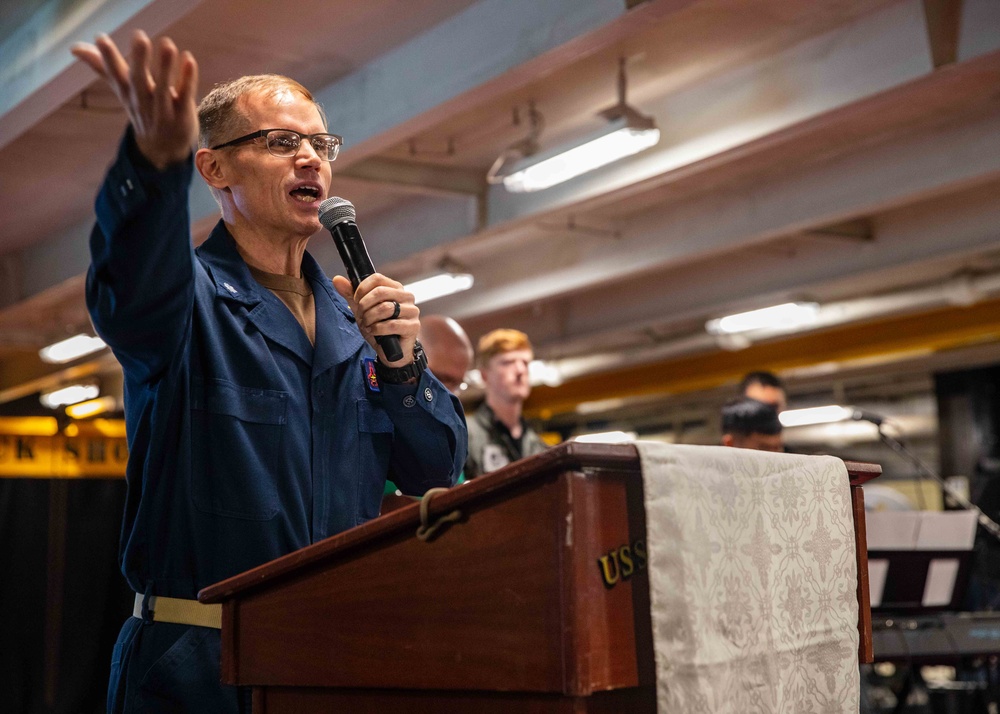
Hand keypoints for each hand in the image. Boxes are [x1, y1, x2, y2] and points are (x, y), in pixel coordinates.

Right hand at [71, 30, 197, 170]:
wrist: (162, 150)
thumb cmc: (142, 110)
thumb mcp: (122, 90)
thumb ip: (101, 67)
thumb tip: (73, 47)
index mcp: (128, 93)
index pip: (116, 75)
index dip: (108, 58)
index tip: (100, 39)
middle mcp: (143, 101)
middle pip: (139, 81)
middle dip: (139, 60)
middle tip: (139, 36)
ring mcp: (163, 109)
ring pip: (163, 89)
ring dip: (165, 67)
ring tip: (168, 44)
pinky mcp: (183, 113)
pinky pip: (185, 95)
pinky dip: (188, 79)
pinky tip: (190, 59)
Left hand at [333, 274, 417, 366]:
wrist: (390, 351)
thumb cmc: (379, 327)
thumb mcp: (362, 310)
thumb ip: (351, 295)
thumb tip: (337, 279)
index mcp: (395, 288)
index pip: (377, 278)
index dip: (362, 289)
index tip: (356, 300)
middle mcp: (406, 297)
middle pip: (380, 292)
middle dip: (364, 306)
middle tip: (361, 316)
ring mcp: (412, 311)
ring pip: (385, 308)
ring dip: (370, 318)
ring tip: (367, 325)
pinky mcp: (413, 326)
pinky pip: (391, 324)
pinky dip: (377, 329)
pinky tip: (373, 332)